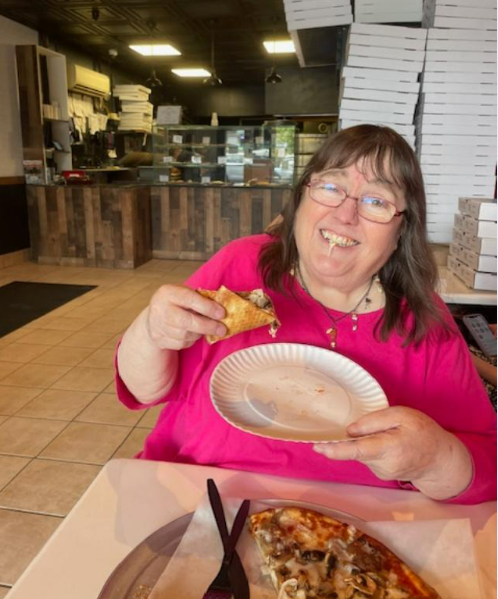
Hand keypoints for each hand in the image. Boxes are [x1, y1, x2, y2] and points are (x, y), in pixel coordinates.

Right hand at [144, 284, 225, 350]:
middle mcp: (160, 309)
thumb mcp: (183, 293)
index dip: (207, 307)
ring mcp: (158, 326)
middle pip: (186, 321)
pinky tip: (193, 334)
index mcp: (168, 293)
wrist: (152, 318)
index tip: (222, 313)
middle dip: (208, 326)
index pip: (189, 299)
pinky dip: (191, 340)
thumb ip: (199, 298)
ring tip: (206, 328)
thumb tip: (222, 308)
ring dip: (200, 333)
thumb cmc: (175, 303)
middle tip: (222, 329)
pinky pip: (181, 344)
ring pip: (185, 335)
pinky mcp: (159, 340)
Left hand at [313, 406, 472, 498]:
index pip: (357, 450)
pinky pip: (369, 457)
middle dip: (351, 439)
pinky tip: (389, 443)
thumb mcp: (403, 415)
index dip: (335, 450)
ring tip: (389, 434)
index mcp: (389, 448)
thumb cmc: (423, 433)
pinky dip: (372, 448)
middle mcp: (383, 465)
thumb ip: (375, 421)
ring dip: (366, 442)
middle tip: (371, 428)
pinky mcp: (382, 474)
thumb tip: (349, 430)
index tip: (317, 448)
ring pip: (362, 453)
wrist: (442, 460)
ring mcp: (382, 473)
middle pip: (356, 450)